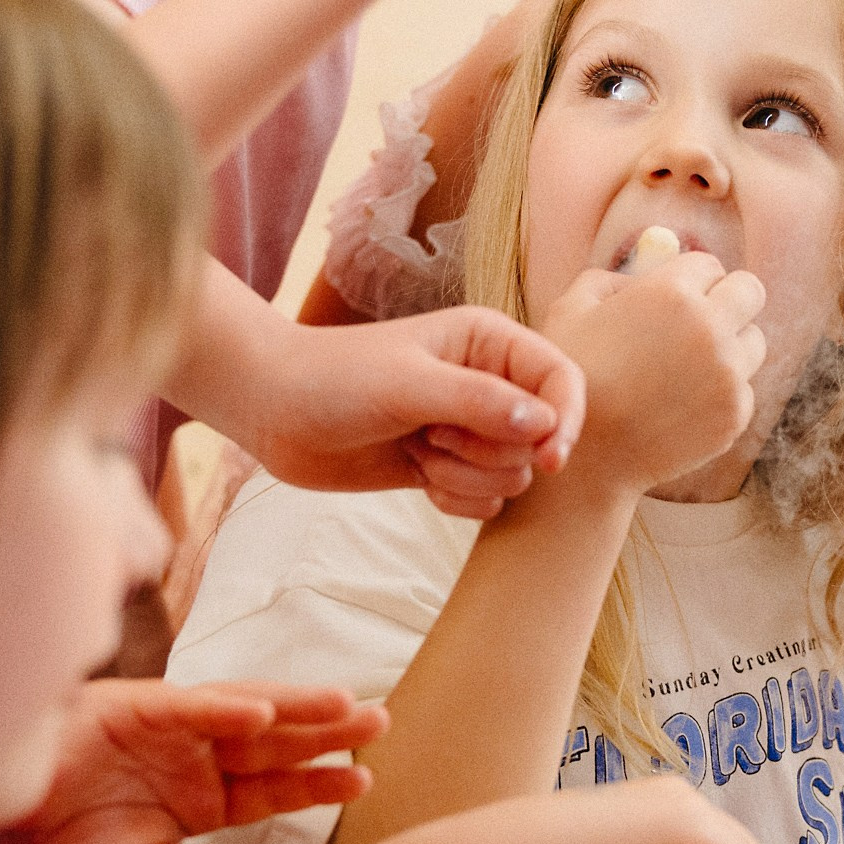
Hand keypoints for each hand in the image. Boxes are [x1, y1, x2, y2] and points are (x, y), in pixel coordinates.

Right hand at [0, 681, 389, 843]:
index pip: (275, 789)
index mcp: (202, 799)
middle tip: (382, 723)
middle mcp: (197, 758)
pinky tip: (265, 713)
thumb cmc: (62, 841)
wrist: (0, 813)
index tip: (364, 780)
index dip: (318, 782)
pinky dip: (228, 707)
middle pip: (277, 744)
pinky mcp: (137, 708)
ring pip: (249, 714)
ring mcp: (172, 730)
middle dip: (328, 734)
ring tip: (347, 705)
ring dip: (296, 709)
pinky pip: (192, 706)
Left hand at [249, 306, 588, 517]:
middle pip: (538, 439)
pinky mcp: (448, 466)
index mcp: (489, 342)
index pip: (561, 380)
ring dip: (463, 474)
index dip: (566, 420)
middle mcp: (488, 383)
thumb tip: (545, 424)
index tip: (549, 459)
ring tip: (416, 446)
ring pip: (511, 476)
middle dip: (486, 449)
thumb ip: (480, 402)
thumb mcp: (409, 384)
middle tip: (432, 430)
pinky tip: (414, 472)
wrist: (276, 411)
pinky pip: (484, 501)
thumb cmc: (336, 379)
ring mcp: (468, 429)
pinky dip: (452, 497)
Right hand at [536, 254, 767, 496]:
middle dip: (729, 300)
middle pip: (750, 291)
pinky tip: (683, 405)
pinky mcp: (737, 413)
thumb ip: (610, 279)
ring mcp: (729, 373)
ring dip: (730, 348)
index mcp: (671, 292)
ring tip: (687, 370)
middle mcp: (710, 328)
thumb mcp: (570, 310)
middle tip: (703, 322)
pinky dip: (722, 394)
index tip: (678, 299)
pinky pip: (744, 389)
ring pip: (754, 342)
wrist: (587, 459)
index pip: (709, 265)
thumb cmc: (573, 381)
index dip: (691, 279)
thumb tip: (645, 272)